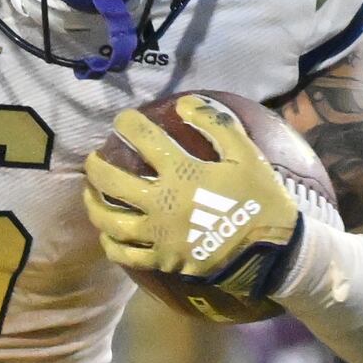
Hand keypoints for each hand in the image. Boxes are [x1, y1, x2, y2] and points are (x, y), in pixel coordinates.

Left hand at [83, 98, 306, 302]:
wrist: (272, 251)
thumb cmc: (260, 198)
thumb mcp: (245, 154)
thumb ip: (216, 124)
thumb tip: (186, 102)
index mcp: (182, 173)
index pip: (145, 140)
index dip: (129, 124)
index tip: (123, 120)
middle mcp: (162, 203)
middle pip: (113, 182)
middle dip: (96, 166)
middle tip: (92, 159)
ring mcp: (159, 235)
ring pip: (111, 221)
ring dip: (94, 205)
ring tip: (89, 194)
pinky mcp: (162, 260)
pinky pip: (126, 255)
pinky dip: (111, 244)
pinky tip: (107, 236)